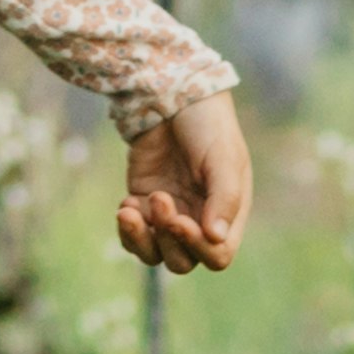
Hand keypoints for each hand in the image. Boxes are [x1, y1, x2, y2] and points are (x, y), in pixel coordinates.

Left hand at [117, 93, 249, 275]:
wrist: (173, 93)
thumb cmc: (207, 124)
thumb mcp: (223, 157)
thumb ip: (224, 198)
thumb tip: (216, 238)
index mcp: (227, 213)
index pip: (217, 255)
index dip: (198, 247)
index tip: (180, 220)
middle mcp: (199, 219)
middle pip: (182, 260)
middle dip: (168, 240)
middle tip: (159, 199)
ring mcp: (170, 213)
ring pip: (154, 253)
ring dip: (141, 239)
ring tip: (129, 210)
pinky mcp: (143, 202)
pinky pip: (134, 233)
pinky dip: (128, 227)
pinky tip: (126, 203)